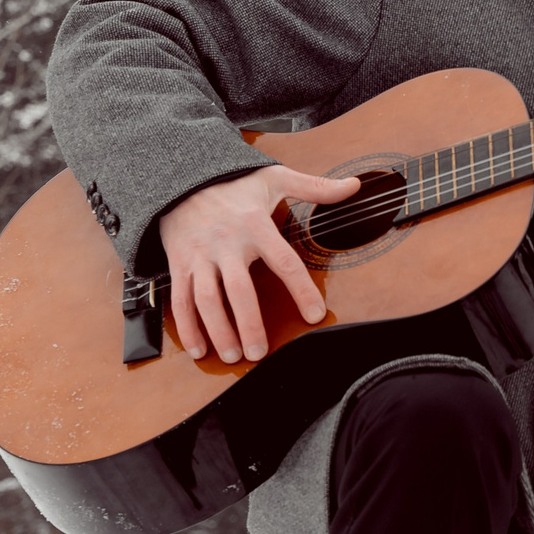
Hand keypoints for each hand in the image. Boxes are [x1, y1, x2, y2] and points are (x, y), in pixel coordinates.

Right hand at [156, 163, 360, 362]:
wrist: (178, 176)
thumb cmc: (232, 182)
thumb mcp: (274, 178)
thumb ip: (315, 187)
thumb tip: (354, 185)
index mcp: (255, 225)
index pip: (284, 262)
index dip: (301, 290)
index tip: (315, 316)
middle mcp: (226, 243)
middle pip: (239, 290)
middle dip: (250, 325)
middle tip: (260, 353)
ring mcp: (199, 256)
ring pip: (207, 300)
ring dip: (218, 331)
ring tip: (233, 356)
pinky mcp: (179, 264)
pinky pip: (180, 299)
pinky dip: (186, 327)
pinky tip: (198, 349)